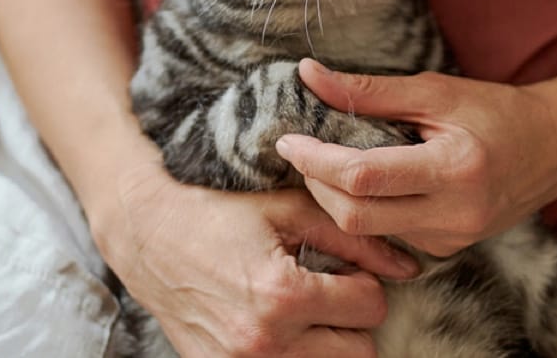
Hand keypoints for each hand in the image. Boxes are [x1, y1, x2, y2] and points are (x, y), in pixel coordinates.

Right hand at [92, 156, 419, 357]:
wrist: (147, 234)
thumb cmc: (221, 212)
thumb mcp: (291, 212)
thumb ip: (355, 240)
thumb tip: (409, 266)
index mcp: (282, 296)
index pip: (371, 307)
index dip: (365, 283)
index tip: (344, 270)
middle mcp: (264, 342)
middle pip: (359, 351)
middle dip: (352, 319)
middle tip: (329, 291)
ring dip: (329, 342)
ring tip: (306, 310)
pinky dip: (297, 354)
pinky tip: (283, 325)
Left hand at [275, 59, 556, 256]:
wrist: (556, 147)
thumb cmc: (497, 111)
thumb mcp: (435, 90)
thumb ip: (368, 91)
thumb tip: (309, 75)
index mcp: (454, 170)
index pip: (363, 177)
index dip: (316, 160)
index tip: (289, 140)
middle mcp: (454, 214)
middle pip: (354, 216)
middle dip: (317, 183)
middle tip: (303, 151)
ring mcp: (451, 239)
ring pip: (367, 230)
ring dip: (338, 197)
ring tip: (334, 161)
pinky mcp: (446, 249)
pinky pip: (388, 234)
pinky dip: (367, 208)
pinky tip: (371, 182)